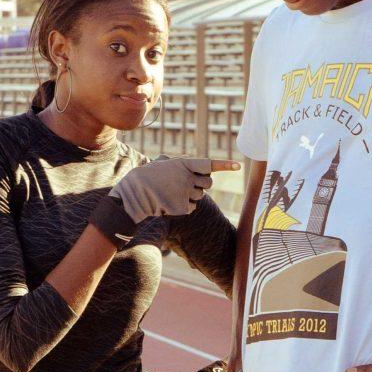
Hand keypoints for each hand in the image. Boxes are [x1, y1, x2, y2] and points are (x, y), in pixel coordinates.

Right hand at [110, 157, 240, 223]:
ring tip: (172, 193)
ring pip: (200, 196)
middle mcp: (187, 178)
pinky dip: (185, 207)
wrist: (134, 193)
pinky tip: (171, 203)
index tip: (238, 166)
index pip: (209, 164)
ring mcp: (185, 193)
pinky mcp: (182, 207)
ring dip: (191, 195)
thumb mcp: (162, 164)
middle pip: (208, 183)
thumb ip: (180, 165)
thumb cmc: (147, 177)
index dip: (225, 165)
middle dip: (202, 184)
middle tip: (186, 185)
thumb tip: (194, 169)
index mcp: (183, 164)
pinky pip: (192, 208)